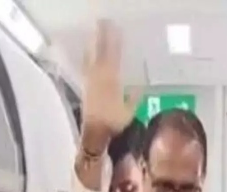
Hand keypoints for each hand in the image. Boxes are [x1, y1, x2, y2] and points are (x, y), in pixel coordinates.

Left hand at [81, 19, 140, 138]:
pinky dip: (88, 58)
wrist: (94, 132)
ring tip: (96, 34)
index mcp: (112, 82)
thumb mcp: (129, 111)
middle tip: (105, 25)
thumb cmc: (113, 123)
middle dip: (103, 39)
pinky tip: (88, 53)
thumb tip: (140, 87)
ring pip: (92, 58)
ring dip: (94, 45)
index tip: (118, 32)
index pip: (114, 58)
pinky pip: (86, 67)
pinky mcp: (85, 87)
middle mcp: (99, 78)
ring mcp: (90, 82)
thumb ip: (135, 97)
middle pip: (101, 54)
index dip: (115, 44)